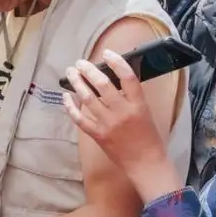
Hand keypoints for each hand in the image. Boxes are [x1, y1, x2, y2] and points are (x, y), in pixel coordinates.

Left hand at [61, 51, 170, 172]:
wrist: (146, 163)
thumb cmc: (150, 138)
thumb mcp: (146, 112)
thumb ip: (132, 97)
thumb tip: (115, 79)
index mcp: (139, 105)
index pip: (127, 77)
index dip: (116, 62)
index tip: (106, 53)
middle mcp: (122, 112)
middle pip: (103, 85)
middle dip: (89, 70)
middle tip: (81, 63)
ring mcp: (108, 124)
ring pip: (88, 99)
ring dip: (77, 83)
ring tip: (71, 73)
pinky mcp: (98, 135)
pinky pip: (80, 119)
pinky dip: (71, 107)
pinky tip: (66, 97)